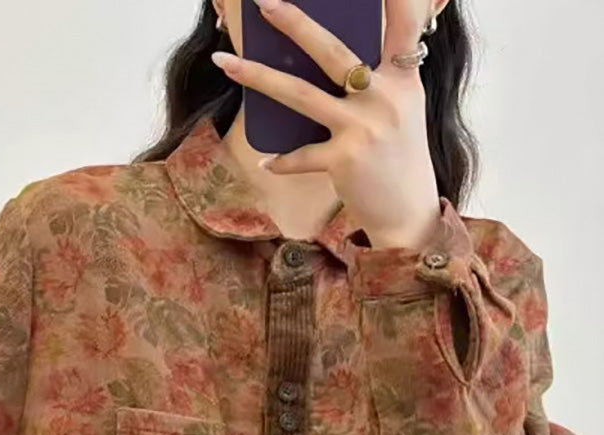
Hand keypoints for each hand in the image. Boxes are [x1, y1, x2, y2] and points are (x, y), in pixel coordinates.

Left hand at [212, 0, 443, 249]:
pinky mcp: (345, 160)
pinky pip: (301, 155)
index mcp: (403, 80)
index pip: (405, 25)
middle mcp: (385, 98)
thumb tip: (336, 60)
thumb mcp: (401, 110)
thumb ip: (377, 79)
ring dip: (258, 77)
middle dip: (295, 23)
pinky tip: (267, 162)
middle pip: (333, 51)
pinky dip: (282, 161)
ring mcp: (363, 128)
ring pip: (301, 94)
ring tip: (225, 62)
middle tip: (263, 2)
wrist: (409, 214)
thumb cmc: (399, 159)